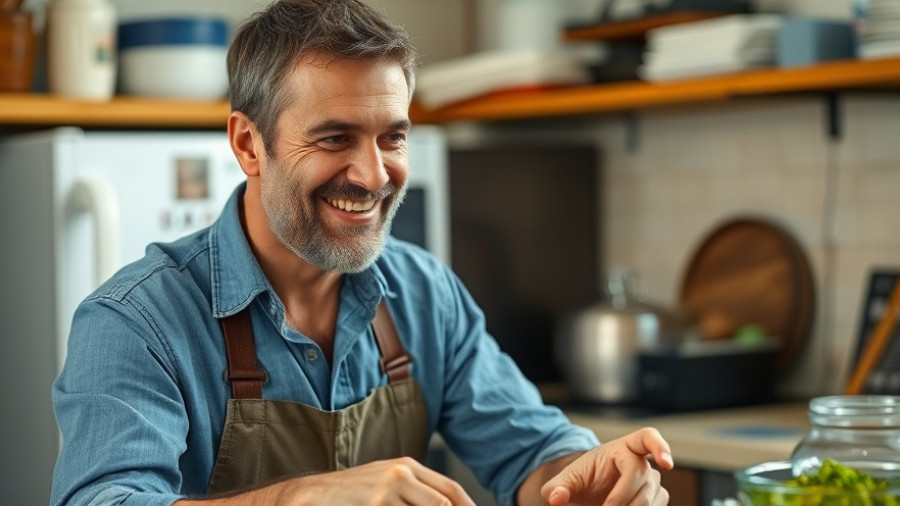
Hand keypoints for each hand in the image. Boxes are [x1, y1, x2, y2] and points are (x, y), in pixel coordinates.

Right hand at [282, 457, 475, 505]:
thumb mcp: (386, 484)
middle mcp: (402, 473)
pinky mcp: (377, 504)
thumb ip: (415, 492)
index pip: (450, 489)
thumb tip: (446, 505)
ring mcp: (389, 489)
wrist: (314, 495)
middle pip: (444, 503)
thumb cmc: (352, 494)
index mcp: (407, 466)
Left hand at [539, 427, 672, 505]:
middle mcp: (641, 462)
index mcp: (621, 448)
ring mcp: (651, 481)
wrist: (590, 489)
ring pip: (652, 498)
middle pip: (644, 479)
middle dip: (625, 499)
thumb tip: (555, 499)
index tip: (667, 463)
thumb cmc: (584, 478)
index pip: (647, 437)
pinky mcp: (656, 497)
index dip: (660, 447)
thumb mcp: (566, 480)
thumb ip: (557, 487)